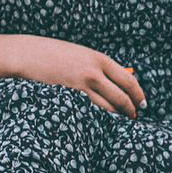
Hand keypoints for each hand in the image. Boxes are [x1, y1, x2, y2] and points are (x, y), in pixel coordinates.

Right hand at [15, 36, 145, 116]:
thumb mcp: (82, 56)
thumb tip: (119, 83)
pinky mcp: (70, 95)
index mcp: (99, 58)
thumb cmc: (56, 54)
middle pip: (121, 96)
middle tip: (133, 115)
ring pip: (107, 106)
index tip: (142, 102)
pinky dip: (100, 114)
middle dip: (130, 108)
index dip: (138, 93)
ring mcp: (82, 85)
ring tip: (121, 118)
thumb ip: (99, 68)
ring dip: (116, 114)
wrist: (29, 54)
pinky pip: (91, 109)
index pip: (128, 79)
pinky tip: (103, 117)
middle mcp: (94, 71)